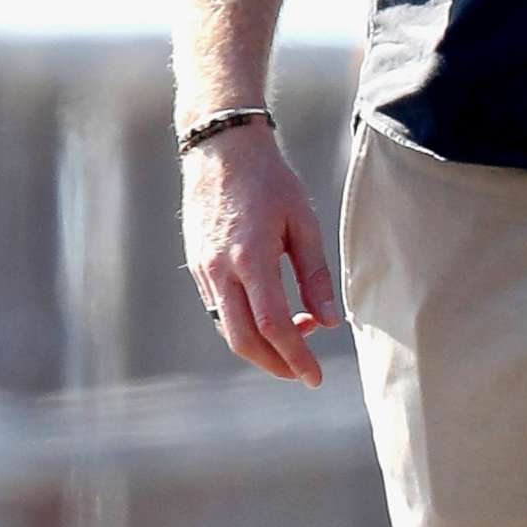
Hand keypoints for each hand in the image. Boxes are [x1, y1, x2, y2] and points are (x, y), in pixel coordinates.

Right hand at [180, 122, 343, 384]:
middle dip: (275, 364)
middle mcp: (221, 270)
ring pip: (227, 330)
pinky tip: (269, 316)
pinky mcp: (197, 268)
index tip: (315, 377)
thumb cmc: (270, 181)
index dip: (295, 357)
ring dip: (260, 346)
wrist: (222, 150)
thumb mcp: (303, 221)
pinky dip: (243, 326)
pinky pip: (219, 312)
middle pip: (243, 340)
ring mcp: (203, 271)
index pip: (273, 325)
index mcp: (251, 258)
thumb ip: (314, 275)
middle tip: (304, 370)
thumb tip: (329, 322)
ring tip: (296, 334)